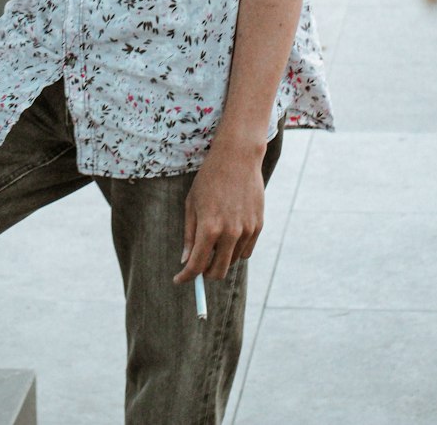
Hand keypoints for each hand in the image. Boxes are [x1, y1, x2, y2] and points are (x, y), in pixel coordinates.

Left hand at [173, 141, 265, 284]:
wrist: (238, 157)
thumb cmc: (209, 178)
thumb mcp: (192, 204)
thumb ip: (189, 235)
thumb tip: (186, 261)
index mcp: (209, 228)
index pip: (197, 266)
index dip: (186, 277)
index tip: (179, 280)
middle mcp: (230, 233)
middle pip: (217, 271)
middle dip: (205, 274)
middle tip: (197, 266)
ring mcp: (246, 230)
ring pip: (232, 261)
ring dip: (221, 259)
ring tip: (213, 239)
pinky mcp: (258, 226)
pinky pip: (246, 251)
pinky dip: (236, 250)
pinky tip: (229, 234)